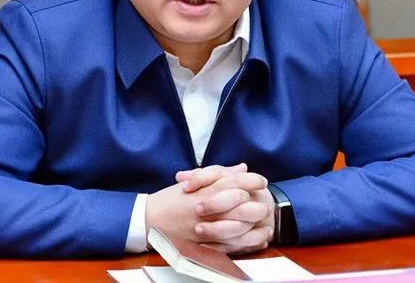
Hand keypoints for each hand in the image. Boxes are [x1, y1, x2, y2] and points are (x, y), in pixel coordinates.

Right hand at [146, 164, 267, 247]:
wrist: (148, 219)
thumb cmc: (170, 199)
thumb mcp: (193, 181)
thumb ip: (220, 174)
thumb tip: (242, 168)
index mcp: (204, 190)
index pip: (235, 181)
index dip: (252, 181)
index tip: (262, 181)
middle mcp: (207, 208)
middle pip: (240, 204)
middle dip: (257, 203)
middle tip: (266, 201)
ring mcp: (206, 227)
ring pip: (238, 226)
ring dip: (255, 224)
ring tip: (265, 221)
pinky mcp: (204, 244)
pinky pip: (230, 245)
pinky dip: (246, 243)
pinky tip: (257, 239)